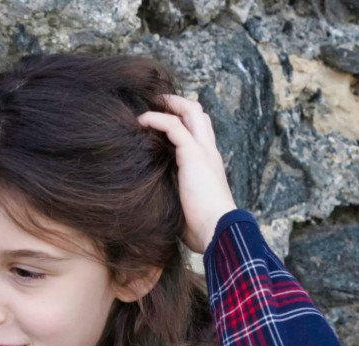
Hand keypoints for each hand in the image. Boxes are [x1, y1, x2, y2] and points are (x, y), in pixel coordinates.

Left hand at [135, 93, 237, 254]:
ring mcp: (203, 151)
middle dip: (178, 104)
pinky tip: (142, 120)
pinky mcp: (193, 154)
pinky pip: (173, 126)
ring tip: (148, 105)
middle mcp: (209, 152)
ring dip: (169, 104)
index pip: (201, 130)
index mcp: (209, 163)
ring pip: (191, 112)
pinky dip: (157, 119)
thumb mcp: (186, 203)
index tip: (161, 119)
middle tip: (156, 103)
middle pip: (199, 114)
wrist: (216, 229)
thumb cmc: (202, 225)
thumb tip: (155, 196)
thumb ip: (176, 192)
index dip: (183, 120)